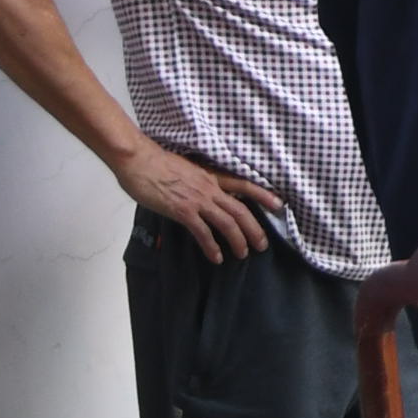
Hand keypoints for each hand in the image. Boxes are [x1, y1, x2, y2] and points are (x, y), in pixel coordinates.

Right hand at [117, 140, 279, 261]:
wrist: (138, 159)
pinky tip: (216, 257)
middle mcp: (210, 188)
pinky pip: (203, 232)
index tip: (279, 205)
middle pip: (241, 211)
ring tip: (243, 255)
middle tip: (262, 245)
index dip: (264, 195)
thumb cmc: (157, 163)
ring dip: (238, 241)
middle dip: (255, 230)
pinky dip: (211, 247)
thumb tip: (200, 195)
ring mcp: (198, 200)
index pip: (245, 185)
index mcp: (212, 176)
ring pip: (228, 223)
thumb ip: (198, 183)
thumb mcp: (187, 170)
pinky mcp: (182, 211)